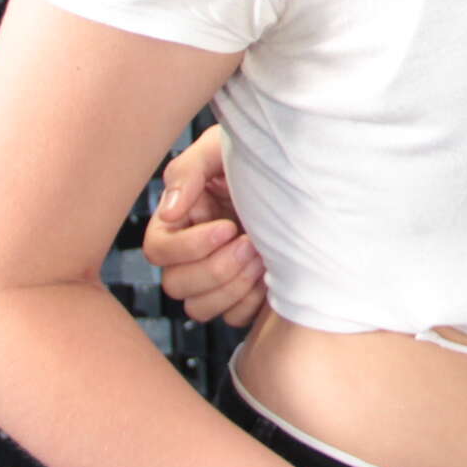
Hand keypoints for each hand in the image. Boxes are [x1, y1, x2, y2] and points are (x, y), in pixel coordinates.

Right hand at [143, 125, 264, 328]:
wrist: (308, 176)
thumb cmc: (261, 155)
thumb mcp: (221, 149)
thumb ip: (188, 171)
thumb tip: (168, 213)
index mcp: (180, 220)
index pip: (158, 250)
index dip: (190, 246)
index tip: (228, 228)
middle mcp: (191, 252)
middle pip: (176, 285)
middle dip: (216, 268)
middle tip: (251, 244)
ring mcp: (216, 276)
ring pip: (199, 307)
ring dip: (233, 288)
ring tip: (263, 258)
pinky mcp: (242, 294)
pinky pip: (232, 317)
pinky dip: (251, 302)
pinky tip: (272, 275)